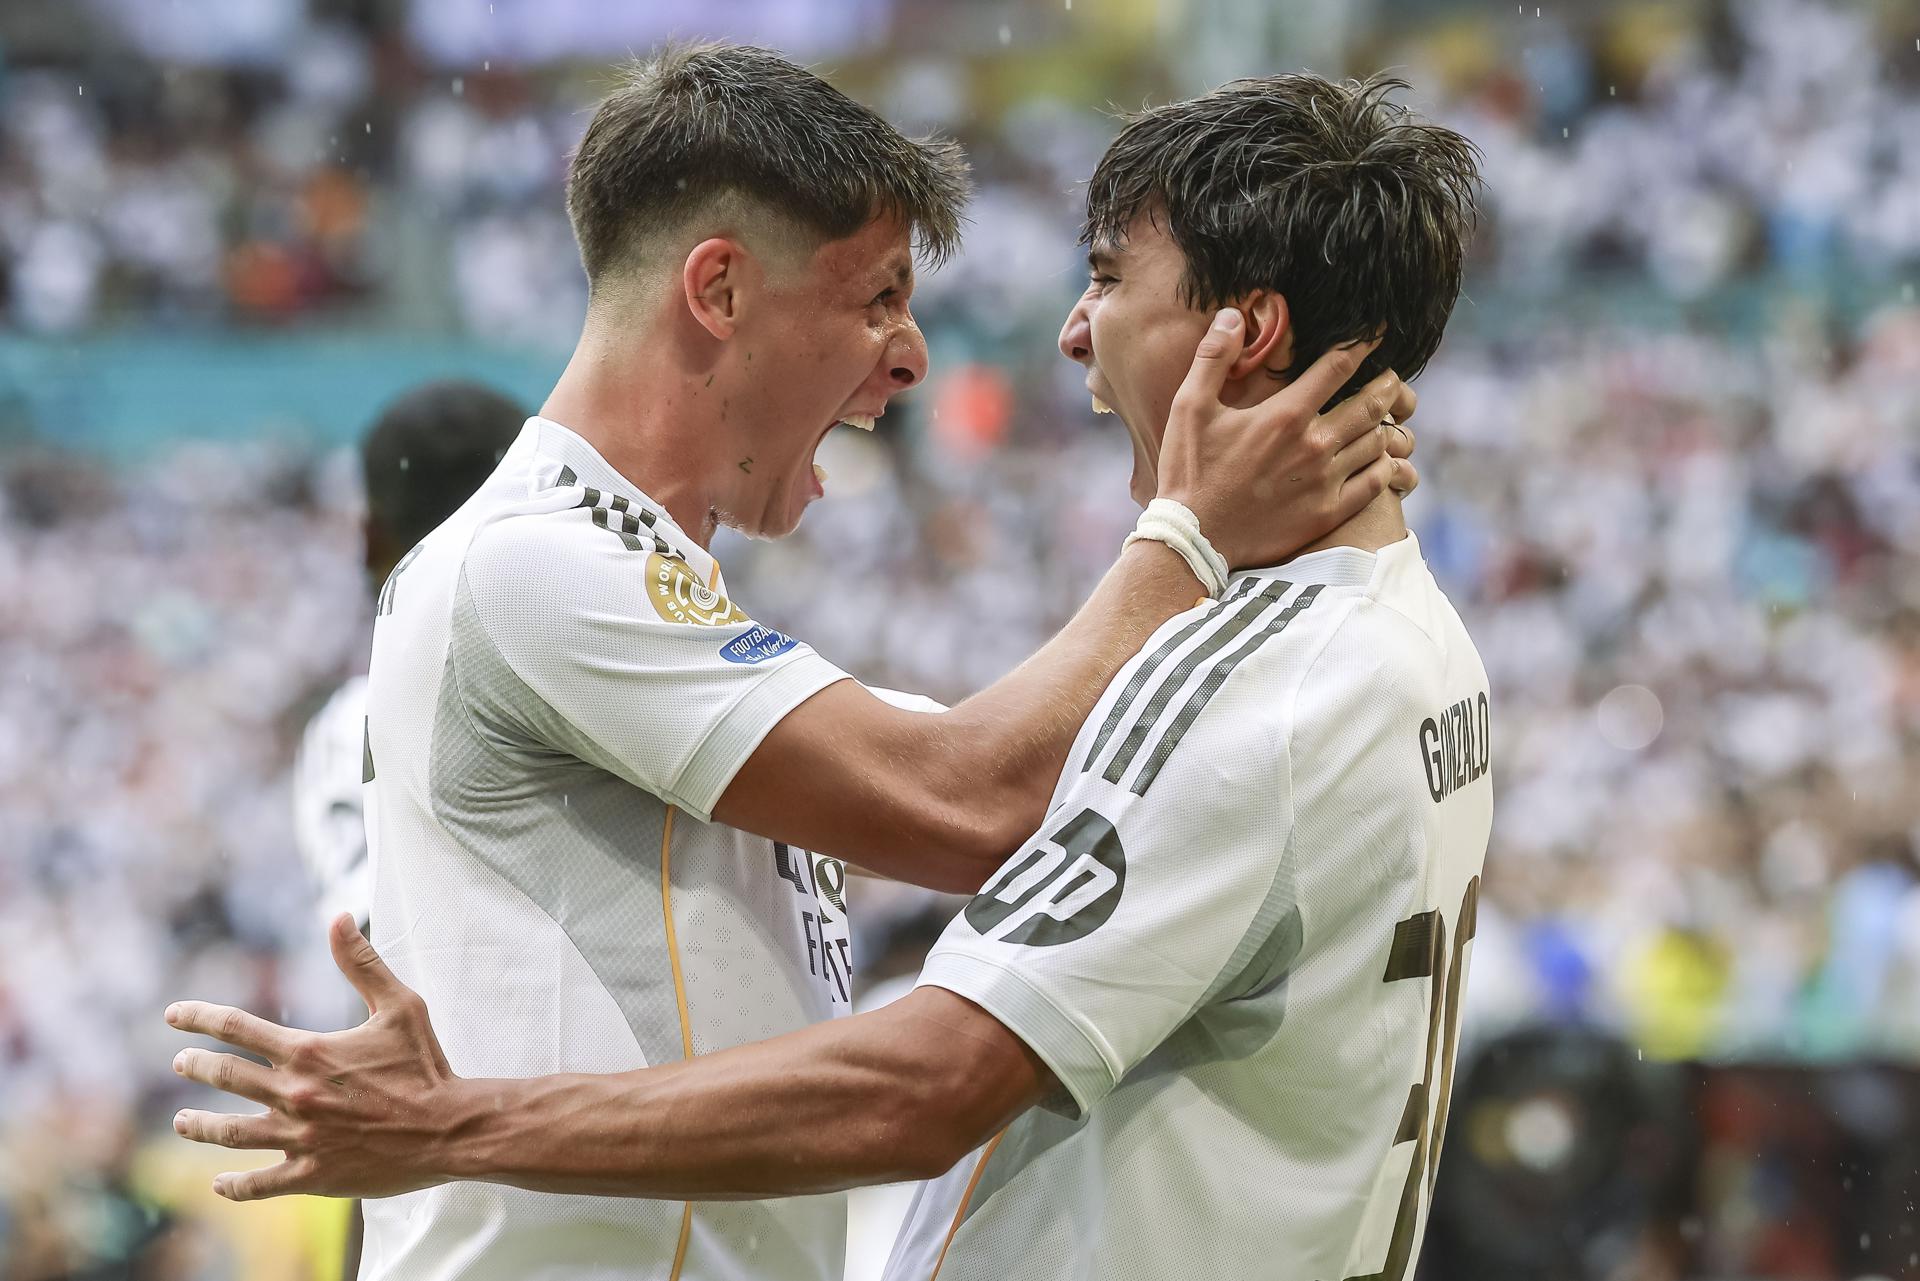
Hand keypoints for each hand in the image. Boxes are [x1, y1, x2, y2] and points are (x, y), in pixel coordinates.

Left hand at [167, 914, 465, 1200]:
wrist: (448, 1129)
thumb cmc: (426, 1065)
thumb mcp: (401, 1006)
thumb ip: (363, 964)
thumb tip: (340, 918)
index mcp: (310, 1053)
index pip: (237, 1028)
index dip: (199, 1017)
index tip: (173, 1015)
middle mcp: (294, 1095)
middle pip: (225, 1077)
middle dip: (195, 1067)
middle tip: (180, 1064)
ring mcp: (300, 1138)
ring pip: (230, 1134)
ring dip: (200, 1126)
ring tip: (183, 1122)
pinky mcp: (312, 1175)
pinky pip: (259, 1184)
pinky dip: (234, 1186)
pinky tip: (220, 1183)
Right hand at [1154, 310, 1418, 569]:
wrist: (1194, 540)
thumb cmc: (1189, 471)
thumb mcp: (1188, 407)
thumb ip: (1213, 357)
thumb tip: (1233, 315)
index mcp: (1285, 414)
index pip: (1339, 366)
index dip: (1363, 344)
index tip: (1377, 334)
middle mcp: (1314, 445)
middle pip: (1371, 404)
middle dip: (1386, 385)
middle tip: (1390, 379)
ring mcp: (1326, 482)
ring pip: (1377, 442)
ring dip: (1387, 425)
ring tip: (1388, 417)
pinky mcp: (1328, 513)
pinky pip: (1376, 483)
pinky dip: (1385, 466)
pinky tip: (1381, 459)